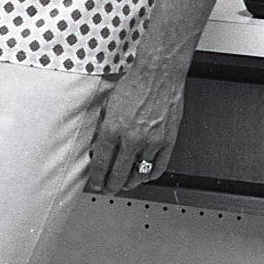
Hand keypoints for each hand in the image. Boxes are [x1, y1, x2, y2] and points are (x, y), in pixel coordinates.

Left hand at [87, 64, 186, 194]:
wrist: (158, 73)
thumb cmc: (134, 84)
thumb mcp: (108, 105)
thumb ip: (102, 128)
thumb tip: (96, 147)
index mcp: (112, 128)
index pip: (101, 164)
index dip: (96, 179)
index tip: (95, 184)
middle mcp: (131, 138)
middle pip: (118, 174)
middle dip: (110, 186)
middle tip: (108, 189)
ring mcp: (151, 141)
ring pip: (139, 174)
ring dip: (130, 183)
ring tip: (126, 184)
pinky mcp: (168, 140)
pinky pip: (159, 167)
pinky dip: (150, 175)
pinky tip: (145, 175)